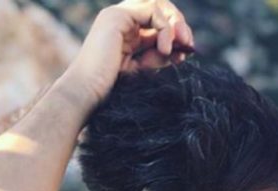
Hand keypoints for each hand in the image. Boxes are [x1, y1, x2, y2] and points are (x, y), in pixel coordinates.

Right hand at [57, 0, 193, 113]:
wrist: (87, 94)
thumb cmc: (111, 91)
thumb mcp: (143, 71)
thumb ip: (159, 57)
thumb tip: (183, 49)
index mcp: (125, 34)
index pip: (157, 23)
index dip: (175, 35)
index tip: (185, 55)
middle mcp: (120, 21)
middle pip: (159, 9)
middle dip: (179, 26)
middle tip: (189, 46)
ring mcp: (117, 17)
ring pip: (158, 5)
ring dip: (175, 26)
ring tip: (180, 48)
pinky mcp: (117, 17)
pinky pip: (153, 11)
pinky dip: (165, 30)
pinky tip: (166, 50)